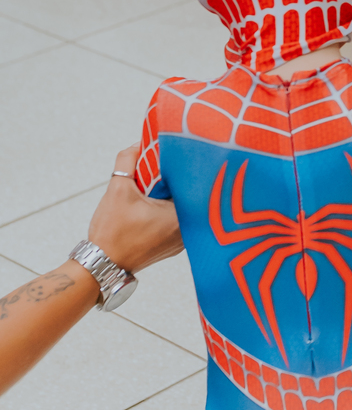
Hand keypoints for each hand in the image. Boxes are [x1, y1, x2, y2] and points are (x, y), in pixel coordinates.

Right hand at [87, 147, 182, 271]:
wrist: (102, 265)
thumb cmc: (111, 233)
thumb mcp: (117, 189)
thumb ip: (127, 161)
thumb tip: (137, 144)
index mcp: (181, 216)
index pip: (191, 183)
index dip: (181, 167)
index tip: (170, 157)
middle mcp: (187, 230)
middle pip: (187, 195)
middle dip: (174, 180)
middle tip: (160, 169)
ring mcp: (181, 240)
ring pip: (180, 208)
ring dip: (169, 197)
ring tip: (153, 186)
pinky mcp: (171, 245)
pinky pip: (174, 221)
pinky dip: (165, 210)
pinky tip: (151, 204)